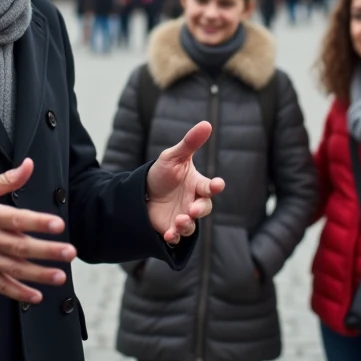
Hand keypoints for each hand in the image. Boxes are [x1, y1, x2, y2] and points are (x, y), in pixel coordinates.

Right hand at [0, 158, 75, 303]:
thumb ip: (8, 179)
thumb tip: (28, 165)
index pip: (18, 219)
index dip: (39, 222)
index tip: (58, 225)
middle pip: (21, 246)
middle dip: (47, 251)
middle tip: (69, 253)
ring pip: (15, 269)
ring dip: (39, 274)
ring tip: (59, 276)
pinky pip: (1, 286)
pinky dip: (18, 293)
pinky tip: (36, 296)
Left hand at [145, 121, 225, 245]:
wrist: (141, 192)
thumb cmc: (162, 172)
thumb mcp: (174, 156)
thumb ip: (190, 142)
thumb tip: (206, 123)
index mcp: (196, 185)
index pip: (209, 187)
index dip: (214, 186)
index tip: (218, 184)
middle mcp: (193, 202)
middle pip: (204, 209)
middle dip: (200, 210)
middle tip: (192, 209)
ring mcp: (183, 217)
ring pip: (192, 225)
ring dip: (187, 225)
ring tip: (179, 221)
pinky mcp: (171, 229)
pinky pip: (178, 237)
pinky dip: (175, 237)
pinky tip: (169, 235)